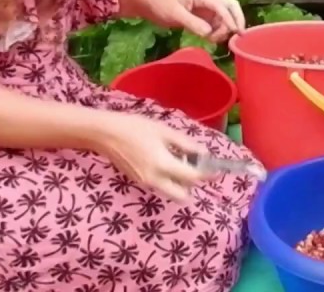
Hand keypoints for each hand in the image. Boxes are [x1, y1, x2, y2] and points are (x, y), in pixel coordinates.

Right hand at [95, 112, 212, 200]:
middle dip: (193, 185)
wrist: (105, 134)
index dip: (208, 174)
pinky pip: (160, 186)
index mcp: (163, 165)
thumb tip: (203, 152)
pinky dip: (169, 179)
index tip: (218, 170)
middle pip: (183, 196)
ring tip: (180, 161)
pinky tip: (166, 160)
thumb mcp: (164, 131)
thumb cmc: (135, 128)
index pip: (193, 178)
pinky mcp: (139, 182)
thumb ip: (185, 144)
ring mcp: (146, 183)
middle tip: (198, 169)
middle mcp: (155, 180)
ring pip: (171, 192)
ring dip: (181, 183)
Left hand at [148, 0, 245, 42]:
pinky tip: (210, 38)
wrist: (150, 5)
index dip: (230, 19)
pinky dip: (217, 32)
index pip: (222, 6)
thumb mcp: (175, 14)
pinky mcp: (203, 17)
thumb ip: (193, 23)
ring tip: (213, 39)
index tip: (235, 32)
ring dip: (225, 29)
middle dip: (237, 19)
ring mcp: (207, 9)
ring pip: (225, 17)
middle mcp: (208, 0)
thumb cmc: (161, 6)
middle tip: (239, 35)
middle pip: (231, 7)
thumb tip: (209, 33)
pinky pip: (217, 24)